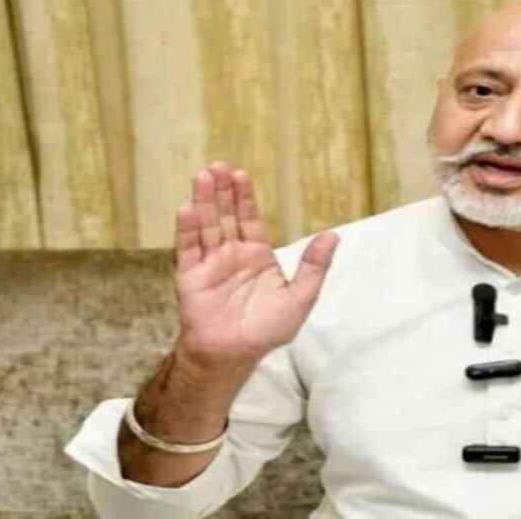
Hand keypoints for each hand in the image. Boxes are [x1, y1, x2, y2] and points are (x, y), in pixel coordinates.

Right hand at [172, 161, 338, 371]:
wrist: (235, 354)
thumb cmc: (267, 329)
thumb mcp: (300, 297)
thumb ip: (314, 266)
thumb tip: (333, 236)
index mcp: (256, 255)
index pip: (249, 218)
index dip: (244, 197)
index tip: (240, 174)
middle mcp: (231, 254)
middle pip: (225, 215)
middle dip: (222, 191)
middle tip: (218, 166)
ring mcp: (210, 263)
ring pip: (206, 225)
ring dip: (204, 201)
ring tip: (203, 176)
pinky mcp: (191, 276)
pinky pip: (188, 248)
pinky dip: (188, 228)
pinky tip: (188, 208)